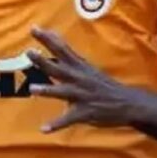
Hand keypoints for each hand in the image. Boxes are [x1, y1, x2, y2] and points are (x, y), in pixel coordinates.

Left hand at [27, 26, 143, 132]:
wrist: (127, 102)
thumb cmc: (103, 84)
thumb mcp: (87, 68)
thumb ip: (70, 58)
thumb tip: (55, 40)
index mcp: (79, 67)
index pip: (61, 49)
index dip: (48, 39)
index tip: (34, 28)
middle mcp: (79, 79)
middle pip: (58, 68)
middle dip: (43, 61)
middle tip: (29, 52)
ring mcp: (82, 96)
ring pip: (62, 92)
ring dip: (48, 90)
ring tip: (33, 89)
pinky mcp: (85, 112)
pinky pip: (68, 119)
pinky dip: (56, 124)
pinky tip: (44, 129)